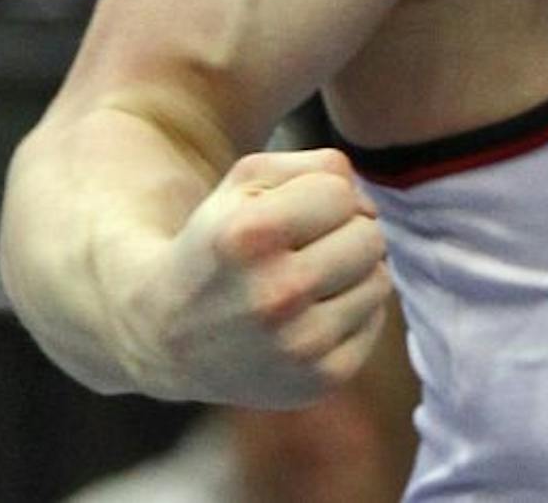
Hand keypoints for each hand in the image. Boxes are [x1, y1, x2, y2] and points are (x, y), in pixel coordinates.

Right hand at [127, 147, 393, 407]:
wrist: (167, 334)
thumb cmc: (219, 242)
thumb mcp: (247, 182)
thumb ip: (318, 166)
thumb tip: (368, 204)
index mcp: (250, 237)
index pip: (341, 193)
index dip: (321, 197)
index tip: (287, 218)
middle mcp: (274, 296)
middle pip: (369, 236)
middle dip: (343, 233)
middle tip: (301, 250)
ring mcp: (298, 347)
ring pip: (379, 279)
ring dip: (351, 273)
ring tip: (304, 282)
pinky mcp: (318, 381)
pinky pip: (375, 320)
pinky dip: (352, 311)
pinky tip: (309, 315)